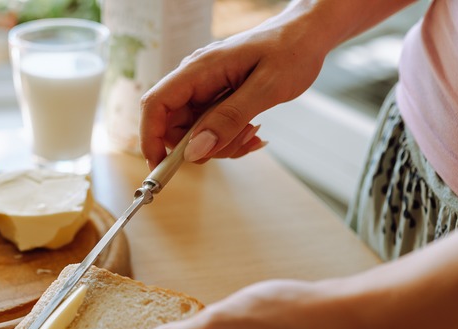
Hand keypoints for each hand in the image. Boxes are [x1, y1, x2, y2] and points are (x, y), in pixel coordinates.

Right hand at [140, 11, 328, 167]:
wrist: (307, 34)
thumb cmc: (291, 50)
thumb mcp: (266, 88)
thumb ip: (229, 119)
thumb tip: (195, 150)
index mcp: (199, 70)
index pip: (156, 105)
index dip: (150, 137)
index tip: (160, 166)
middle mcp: (195, 79)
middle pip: (174, 125)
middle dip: (200, 145)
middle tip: (237, 143)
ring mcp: (204, 89)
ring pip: (194, 132)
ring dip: (221, 143)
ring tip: (253, 131)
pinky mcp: (216, 98)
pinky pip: (211, 128)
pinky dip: (229, 138)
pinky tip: (252, 130)